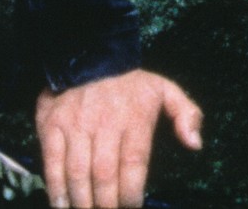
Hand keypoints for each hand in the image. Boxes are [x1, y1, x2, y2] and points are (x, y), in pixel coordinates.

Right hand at [35, 69, 201, 208]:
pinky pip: (52, 162)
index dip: (132, 192)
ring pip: (78, 172)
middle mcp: (104, 122)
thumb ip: (186, 114)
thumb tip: (195, 144)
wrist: (89, 54)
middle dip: (106, 204)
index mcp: (134, 117)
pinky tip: (62, 205)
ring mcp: (76, 124)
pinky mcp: (53, 125)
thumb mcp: (164, 89)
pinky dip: (56, 188)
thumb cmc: (130, 82)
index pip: (134, 163)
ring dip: (82, 201)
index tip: (133, 207)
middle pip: (104, 174)